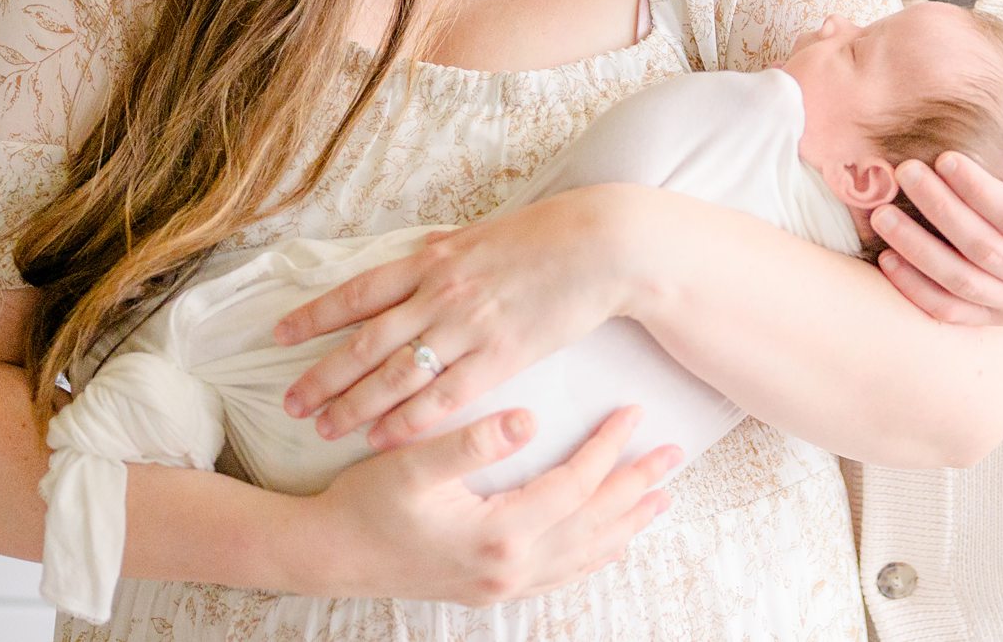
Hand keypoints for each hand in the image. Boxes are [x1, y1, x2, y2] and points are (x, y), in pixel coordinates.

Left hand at [274, 186, 639, 449]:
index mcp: (432, 260)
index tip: (279, 334)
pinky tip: (383, 439)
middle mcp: (440, 294)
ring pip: (395, 374)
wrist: (602, 245)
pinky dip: (408, 421)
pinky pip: (443, 397)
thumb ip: (447, 247)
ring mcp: (468, 327)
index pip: (358, 293)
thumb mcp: (484, 233)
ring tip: (323, 427)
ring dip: (354, 403)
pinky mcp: (501, 357)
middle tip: (289, 403)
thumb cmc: (546, 237)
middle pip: (365, 342)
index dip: (314, 316)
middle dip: (322, 374)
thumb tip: (420, 245)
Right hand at [296, 404, 677, 604]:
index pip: (574, 485)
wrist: (328, 556)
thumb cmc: (366, 503)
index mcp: (498, 532)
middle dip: (636, 487)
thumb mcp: (412, 463)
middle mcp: (510, 566)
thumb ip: (471, 441)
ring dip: (625, 525)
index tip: (631, 413)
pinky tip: (608, 542)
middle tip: (674, 457)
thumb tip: (527, 419)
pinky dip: (594, 554)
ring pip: (584, 555)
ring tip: (659, 498)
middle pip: (594, 524)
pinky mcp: (492, 589)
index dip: (607, 448)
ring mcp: (503, 584)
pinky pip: (561, 575)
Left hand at [871, 116, 1002, 325]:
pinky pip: (950, 312)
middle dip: (940, 210)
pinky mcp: (995, 319)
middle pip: (984, 250)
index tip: (945, 159)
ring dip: (917, 251)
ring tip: (881, 215)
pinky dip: (915, 290)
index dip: (980, 191)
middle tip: (905, 173)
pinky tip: (886, 259)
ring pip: (961, 284)